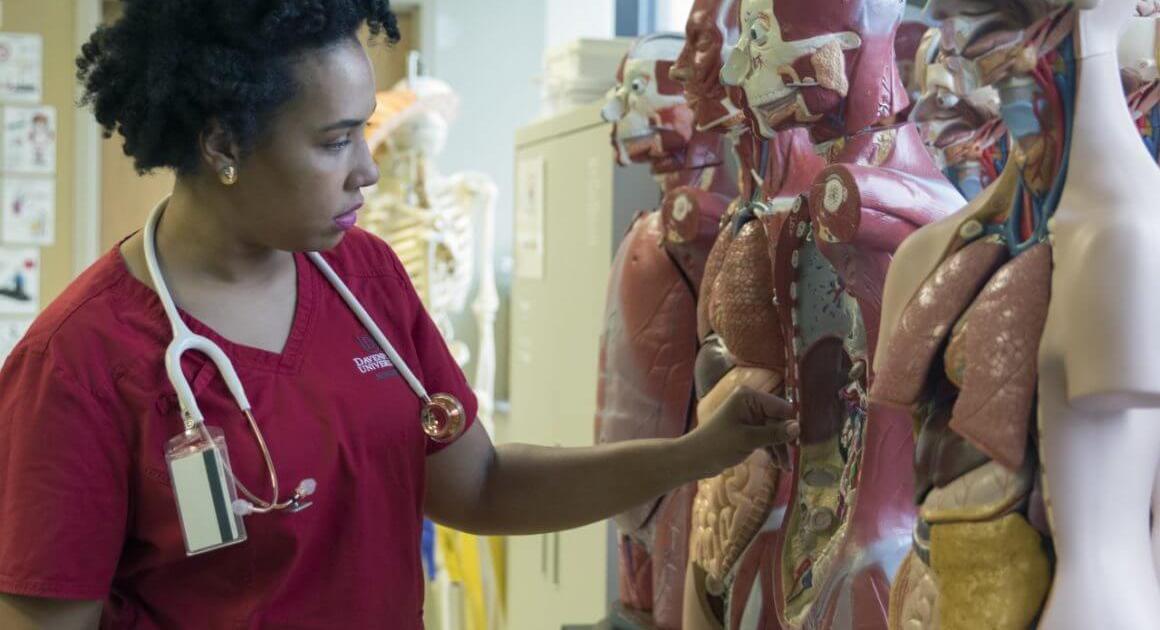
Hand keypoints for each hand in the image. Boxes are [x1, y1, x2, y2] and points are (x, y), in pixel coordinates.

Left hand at [679, 386, 798, 478]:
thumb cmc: (717, 444)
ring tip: (785, 468)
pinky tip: (778, 465)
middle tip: (795, 459)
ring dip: (780, 448)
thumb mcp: (748, 439)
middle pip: (778, 420)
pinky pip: (766, 437)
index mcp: (749, 396)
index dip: (792, 423)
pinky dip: (772, 449)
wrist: (694, 459)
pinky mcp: (748, 429)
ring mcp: (749, 416)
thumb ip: (774, 434)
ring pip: (773, 431)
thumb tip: (798, 428)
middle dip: (785, 440)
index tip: (803, 441)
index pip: (780, 407)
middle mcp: (750, 402)